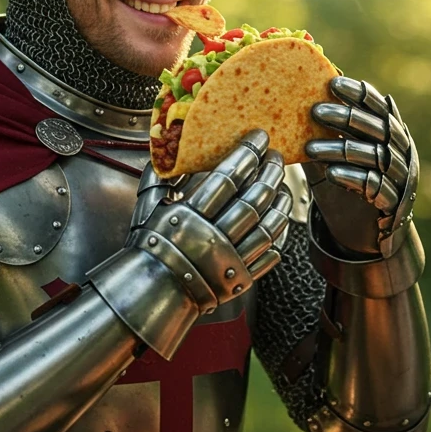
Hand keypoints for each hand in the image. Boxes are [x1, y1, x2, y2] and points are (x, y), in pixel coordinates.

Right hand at [130, 129, 291, 309]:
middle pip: (252, 200)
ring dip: (280, 202)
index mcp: (189, 218)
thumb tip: (167, 152)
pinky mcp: (240, 279)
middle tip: (276, 156)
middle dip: (269, 172)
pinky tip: (280, 219)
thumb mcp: (147, 210)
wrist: (151, 294)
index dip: (247, 155)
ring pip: (267, 226)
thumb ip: (159, 180)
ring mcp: (229, 261)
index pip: (227, 179)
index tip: (259, 138)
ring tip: (284, 185)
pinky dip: (278, 235)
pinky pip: (267, 254)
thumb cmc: (148, 248)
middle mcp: (212, 239)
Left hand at [302, 77, 418, 259]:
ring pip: (373, 156)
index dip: (359, 93)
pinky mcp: (394, 201)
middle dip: (345, 117)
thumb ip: (322, 133)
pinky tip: (330, 173)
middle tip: (314, 110)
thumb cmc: (348, 183)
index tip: (333, 82)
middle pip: (376, 128)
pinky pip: (375, 185)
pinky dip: (352, 177)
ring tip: (309, 148)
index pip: (377, 106)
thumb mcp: (334, 156)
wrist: (368, 230)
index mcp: (390, 132)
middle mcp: (400, 150)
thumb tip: (288, 104)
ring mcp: (400, 175)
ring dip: (340, 149)